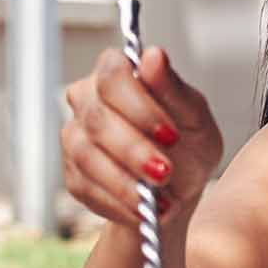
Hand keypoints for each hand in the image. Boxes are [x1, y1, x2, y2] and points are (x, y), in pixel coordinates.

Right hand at [63, 46, 222, 226]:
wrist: (176, 189)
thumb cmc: (187, 143)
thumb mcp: (195, 117)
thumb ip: (173, 89)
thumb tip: (154, 56)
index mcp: (116, 73)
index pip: (113, 75)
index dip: (139, 106)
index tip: (170, 134)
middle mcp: (87, 99)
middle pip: (98, 118)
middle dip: (134, 150)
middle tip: (165, 174)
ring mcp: (74, 137)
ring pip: (87, 155)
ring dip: (125, 181)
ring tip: (159, 201)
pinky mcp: (73, 174)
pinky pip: (86, 188)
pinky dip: (119, 203)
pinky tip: (144, 211)